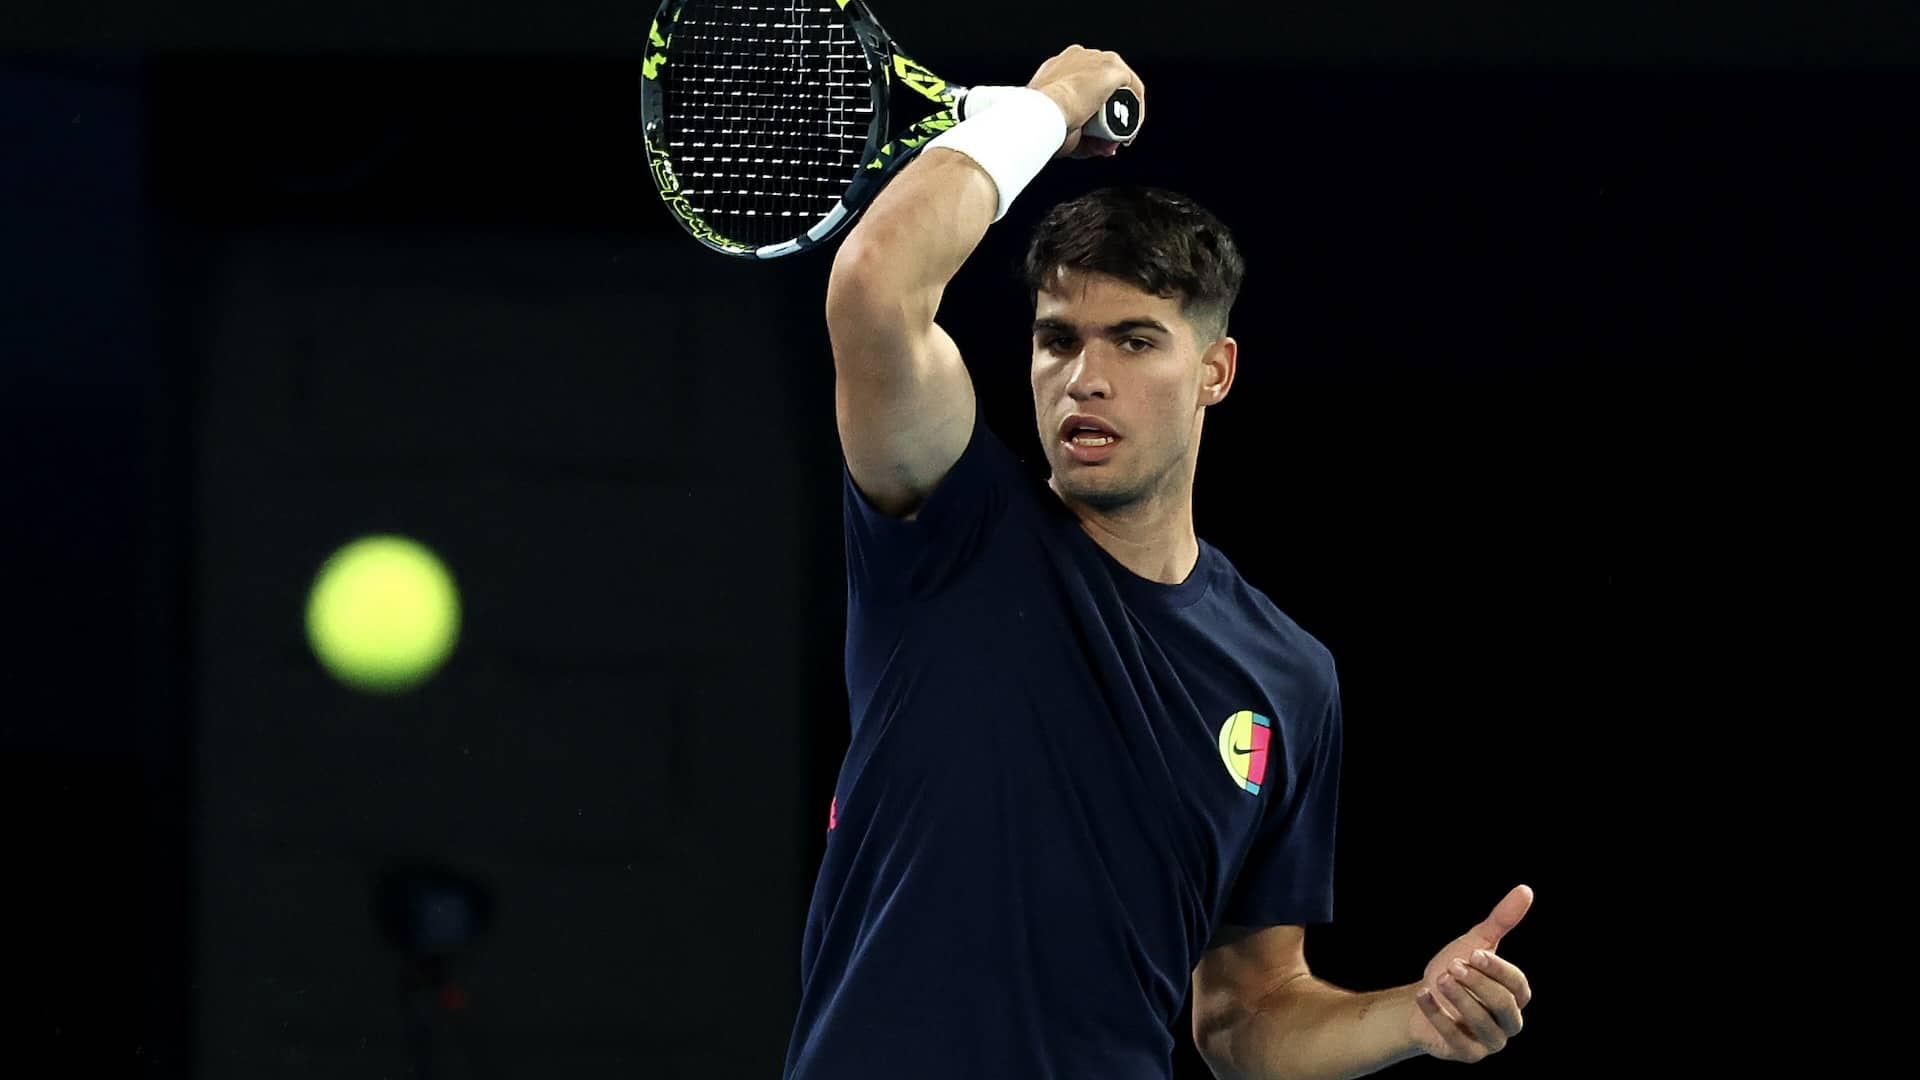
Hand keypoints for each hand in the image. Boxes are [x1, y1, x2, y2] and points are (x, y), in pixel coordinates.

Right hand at [1025, 45, 1143, 158]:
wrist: (1044, 112)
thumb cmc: (1043, 122)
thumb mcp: (1061, 128)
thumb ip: (1082, 136)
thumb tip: (1103, 146)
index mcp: (1059, 67)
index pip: (1083, 86)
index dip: (1092, 112)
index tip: (1092, 133)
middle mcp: (1079, 57)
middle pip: (1103, 87)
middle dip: (1108, 115)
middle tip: (1106, 140)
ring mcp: (1097, 59)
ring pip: (1119, 88)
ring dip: (1122, 113)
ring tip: (1118, 138)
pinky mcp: (1113, 66)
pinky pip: (1134, 88)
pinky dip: (1136, 110)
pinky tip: (1131, 130)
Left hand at [1408, 884, 1534, 1063]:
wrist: (1422, 999)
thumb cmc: (1455, 971)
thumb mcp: (1476, 944)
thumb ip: (1501, 921)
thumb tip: (1525, 890)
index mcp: (1515, 996)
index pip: (1517, 985)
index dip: (1496, 969)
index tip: (1473, 952)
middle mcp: (1509, 1022)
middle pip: (1504, 1006)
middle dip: (1478, 984)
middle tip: (1452, 966)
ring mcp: (1490, 1041)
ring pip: (1484, 1025)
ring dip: (1460, 1000)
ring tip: (1440, 979)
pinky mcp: (1468, 1054)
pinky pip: (1457, 1041)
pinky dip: (1438, 1017)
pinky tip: (1423, 996)